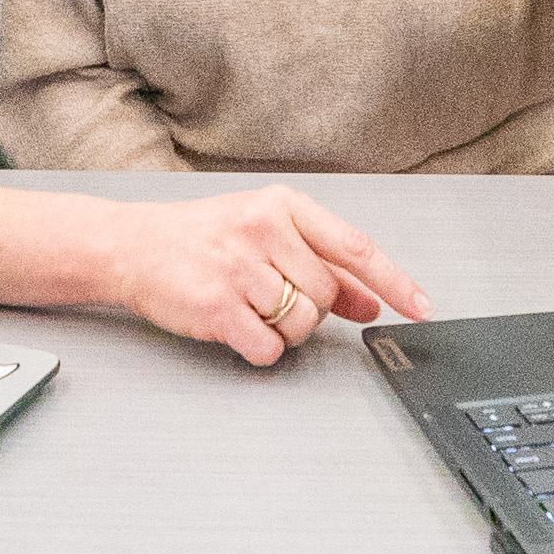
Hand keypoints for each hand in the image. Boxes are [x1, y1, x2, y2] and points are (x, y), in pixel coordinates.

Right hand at [98, 184, 432, 367]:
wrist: (132, 246)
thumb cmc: (203, 237)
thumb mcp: (265, 233)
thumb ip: (320, 263)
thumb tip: (370, 300)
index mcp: (282, 205)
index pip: (354, 246)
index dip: (394, 281)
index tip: (421, 306)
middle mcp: (262, 231)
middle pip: (325, 295)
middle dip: (310, 309)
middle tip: (275, 297)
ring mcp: (238, 269)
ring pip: (301, 324)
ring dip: (284, 330)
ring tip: (251, 307)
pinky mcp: (216, 307)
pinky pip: (269, 348)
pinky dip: (262, 349)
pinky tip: (238, 326)